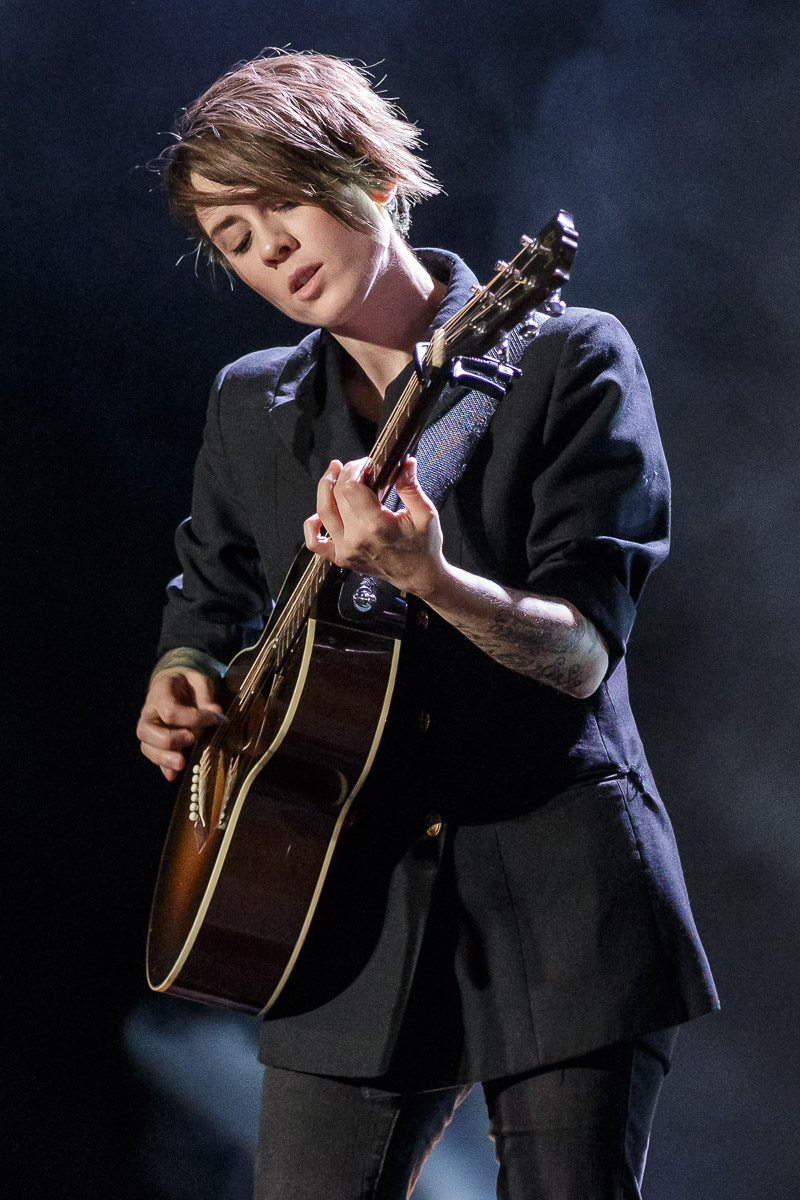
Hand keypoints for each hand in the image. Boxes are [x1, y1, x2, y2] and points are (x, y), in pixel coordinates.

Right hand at [137, 668, 224, 780]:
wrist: (173, 685)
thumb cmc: (187, 684)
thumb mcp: (199, 682)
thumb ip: (206, 696)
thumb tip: (216, 712)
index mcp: (160, 692)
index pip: (170, 710)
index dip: (192, 718)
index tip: (214, 718)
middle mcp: (148, 712)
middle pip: (147, 730)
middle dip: (169, 740)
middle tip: (191, 739)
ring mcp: (149, 728)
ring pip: (146, 746)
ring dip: (163, 757)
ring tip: (182, 763)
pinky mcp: (154, 741)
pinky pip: (153, 755)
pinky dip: (162, 766)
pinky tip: (172, 775)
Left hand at [303, 455, 446, 596]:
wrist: (418, 576)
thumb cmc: (423, 546)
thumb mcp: (425, 514)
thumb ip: (411, 487)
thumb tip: (405, 462)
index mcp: (377, 526)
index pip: (351, 488)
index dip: (355, 469)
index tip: (367, 464)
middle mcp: (356, 539)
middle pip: (337, 495)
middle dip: (344, 474)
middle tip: (357, 467)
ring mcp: (345, 550)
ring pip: (323, 512)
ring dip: (325, 488)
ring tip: (334, 475)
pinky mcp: (341, 558)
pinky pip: (315, 542)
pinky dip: (312, 525)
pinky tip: (320, 514)